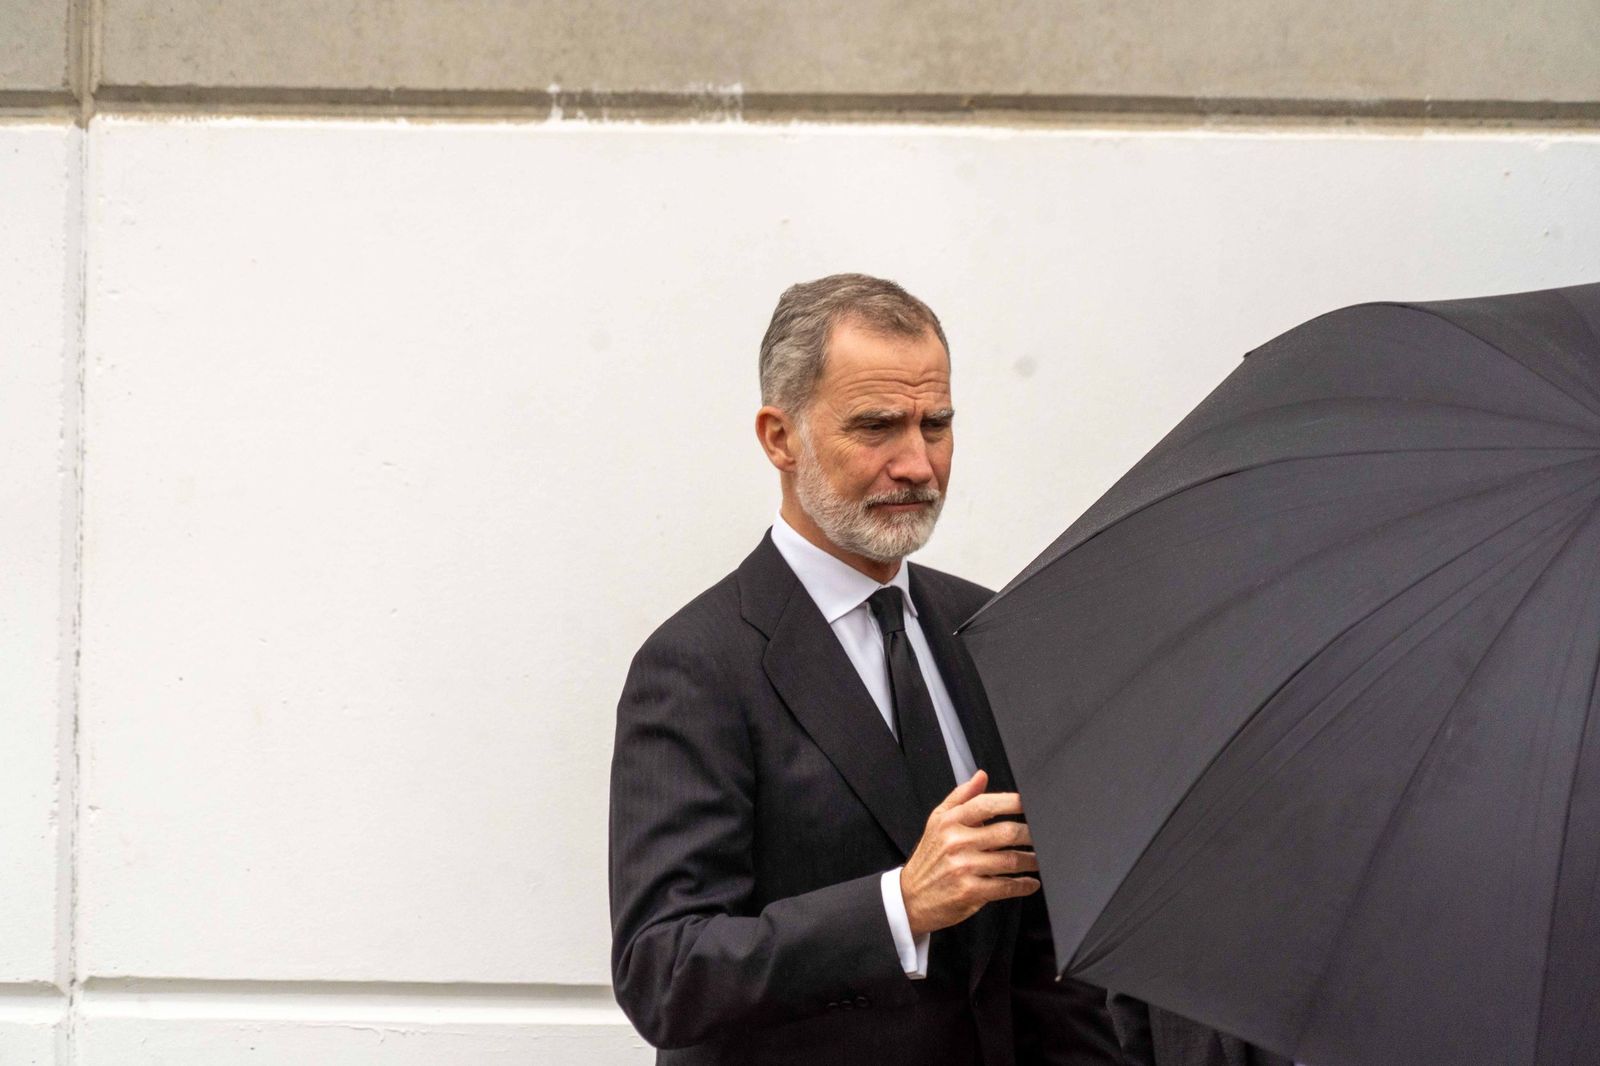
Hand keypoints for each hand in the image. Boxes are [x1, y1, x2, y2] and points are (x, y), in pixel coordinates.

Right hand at [899, 770, 1039, 937]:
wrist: (910, 897)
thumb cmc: (929, 858)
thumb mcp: (937, 821)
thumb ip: (961, 797)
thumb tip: (982, 776)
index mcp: (950, 821)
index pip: (987, 804)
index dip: (1013, 802)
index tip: (1031, 804)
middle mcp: (957, 842)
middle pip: (1006, 832)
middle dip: (1030, 834)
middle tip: (1043, 836)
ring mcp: (964, 868)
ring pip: (1010, 860)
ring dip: (1031, 860)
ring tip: (1038, 860)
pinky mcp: (970, 891)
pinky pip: (1006, 886)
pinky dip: (1023, 885)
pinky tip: (1030, 882)